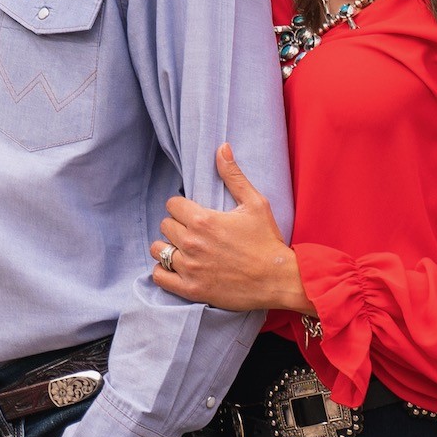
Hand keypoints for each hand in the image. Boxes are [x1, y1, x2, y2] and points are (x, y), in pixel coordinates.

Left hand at [151, 145, 314, 314]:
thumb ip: (234, 176)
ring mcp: (189, 267)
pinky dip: (163, 271)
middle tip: (193, 231)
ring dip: (167, 246)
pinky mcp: (190, 289)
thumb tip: (221, 147)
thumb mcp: (255, 203)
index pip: (172, 205)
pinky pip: (160, 276)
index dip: (182, 206)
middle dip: (176, 225)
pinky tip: (176, 266)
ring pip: (158, 249)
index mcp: (203, 220)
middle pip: (165, 225)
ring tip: (182, 248)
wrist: (277, 279)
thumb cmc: (268, 240)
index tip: (192, 212)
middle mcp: (192, 243)